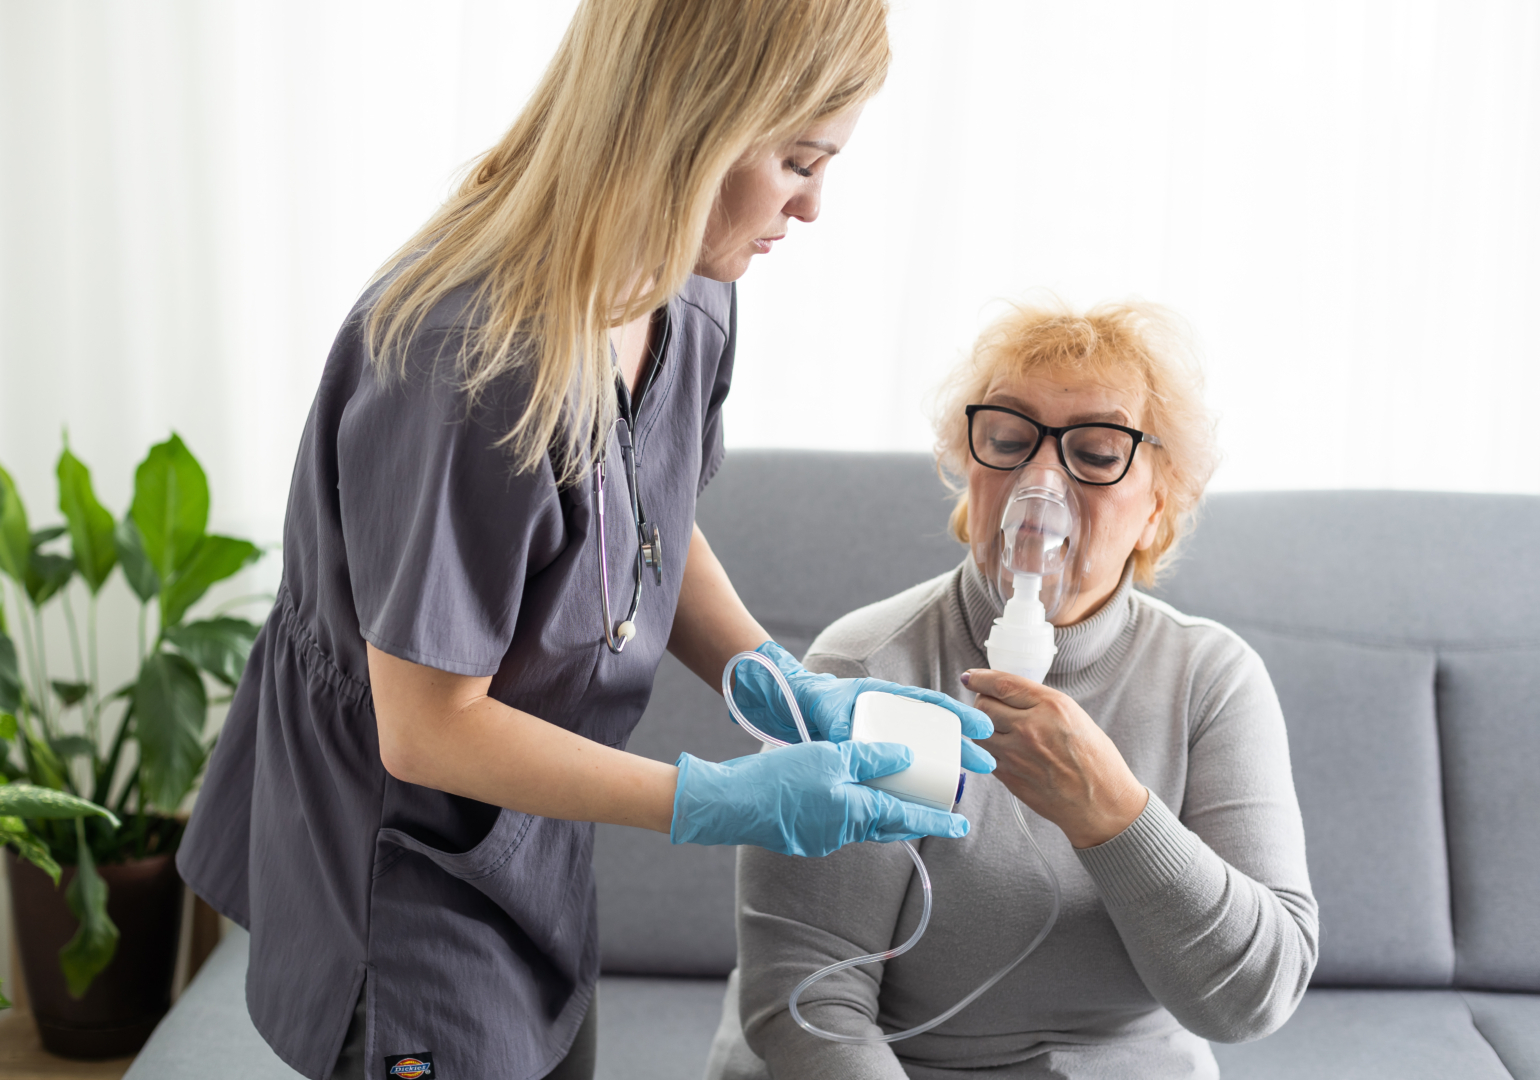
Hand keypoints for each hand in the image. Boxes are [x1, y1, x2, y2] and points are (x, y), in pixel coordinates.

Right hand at [669, 741, 969, 856]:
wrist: (730, 805)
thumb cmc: (779, 779)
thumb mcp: (829, 756)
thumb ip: (869, 758)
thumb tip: (905, 758)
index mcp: (855, 812)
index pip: (907, 816)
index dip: (936, 819)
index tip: (962, 825)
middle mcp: (844, 831)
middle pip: (889, 825)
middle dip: (914, 818)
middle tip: (938, 810)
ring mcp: (823, 838)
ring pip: (865, 825)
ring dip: (885, 815)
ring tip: (899, 801)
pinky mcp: (804, 836)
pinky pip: (841, 825)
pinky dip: (856, 813)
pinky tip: (850, 797)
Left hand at [732, 642, 996, 772]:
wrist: (789, 710)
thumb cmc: (812, 703)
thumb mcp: (826, 711)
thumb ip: (838, 726)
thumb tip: (850, 750)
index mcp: (887, 698)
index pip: (931, 705)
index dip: (959, 716)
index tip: (984, 729)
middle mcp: (891, 718)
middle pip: (934, 732)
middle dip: (962, 748)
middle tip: (987, 766)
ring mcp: (884, 739)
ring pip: (922, 755)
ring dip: (943, 770)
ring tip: (961, 789)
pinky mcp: (874, 759)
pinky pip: (901, 772)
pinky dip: (915, 784)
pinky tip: (926, 801)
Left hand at [963, 668, 1147, 847]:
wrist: (1101, 804)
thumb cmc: (1095, 761)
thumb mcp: (1076, 717)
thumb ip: (1041, 703)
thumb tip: (1008, 694)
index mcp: (1052, 707)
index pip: (1002, 684)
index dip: (981, 678)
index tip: (971, 677)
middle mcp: (1031, 728)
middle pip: (983, 705)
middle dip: (983, 702)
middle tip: (990, 705)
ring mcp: (1016, 754)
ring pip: (978, 731)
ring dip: (982, 727)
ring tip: (997, 729)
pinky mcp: (1008, 776)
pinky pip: (985, 754)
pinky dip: (989, 749)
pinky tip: (1004, 749)